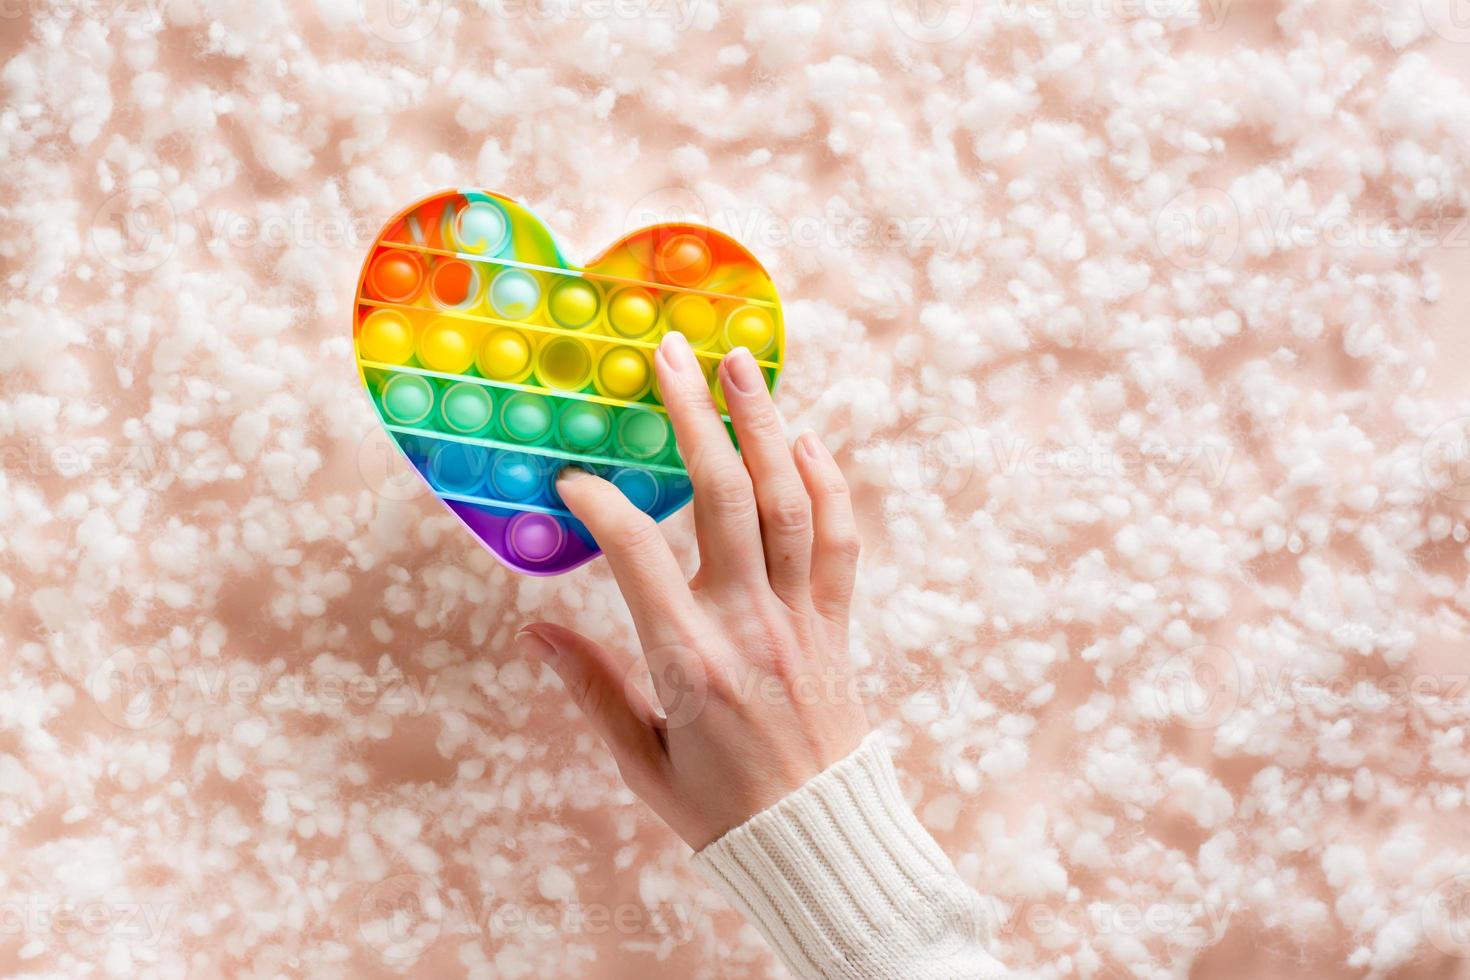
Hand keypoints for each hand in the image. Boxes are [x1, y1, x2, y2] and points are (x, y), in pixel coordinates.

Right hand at [515, 331, 869, 849]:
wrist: (821, 847)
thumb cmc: (721, 812)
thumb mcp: (640, 761)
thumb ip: (591, 689)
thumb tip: (535, 629)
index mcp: (688, 660)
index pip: (636, 551)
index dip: (600, 503)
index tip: (573, 478)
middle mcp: (749, 625)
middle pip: (723, 497)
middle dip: (694, 417)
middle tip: (673, 356)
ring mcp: (802, 619)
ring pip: (788, 502)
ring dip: (765, 426)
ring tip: (743, 365)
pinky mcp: (837, 624)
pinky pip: (840, 541)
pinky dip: (827, 485)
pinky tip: (805, 441)